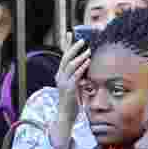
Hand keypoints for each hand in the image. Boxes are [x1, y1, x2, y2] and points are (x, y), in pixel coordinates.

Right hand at [49, 34, 90, 148]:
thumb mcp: (75, 85)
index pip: (63, 56)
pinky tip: (88, 61)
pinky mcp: (69, 89)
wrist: (66, 115)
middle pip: (65, 58)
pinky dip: (82, 67)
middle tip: (83, 40)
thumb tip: (85, 65)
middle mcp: (60, 77)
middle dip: (73, 47)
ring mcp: (63, 82)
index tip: (70, 33)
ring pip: (69, 65)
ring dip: (79, 56)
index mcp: (61, 74)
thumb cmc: (72, 101)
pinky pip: (75, 75)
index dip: (66, 44)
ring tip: (88, 50)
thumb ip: (78, 75)